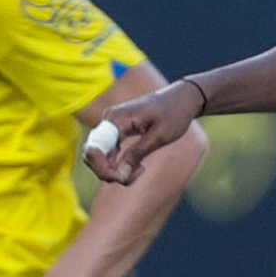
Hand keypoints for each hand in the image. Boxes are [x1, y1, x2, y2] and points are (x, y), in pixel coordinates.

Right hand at [85, 79, 203, 185]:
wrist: (182, 99)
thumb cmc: (174, 113)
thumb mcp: (159, 136)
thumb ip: (137, 154)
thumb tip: (120, 175)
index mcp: (116, 118)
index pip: (94, 150)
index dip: (105, 169)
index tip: (126, 177)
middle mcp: (108, 120)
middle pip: (93, 156)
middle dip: (111, 173)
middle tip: (137, 174)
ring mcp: (110, 126)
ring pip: (101, 158)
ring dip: (117, 171)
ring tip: (141, 169)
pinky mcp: (115, 131)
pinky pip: (109, 154)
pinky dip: (120, 165)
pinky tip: (140, 166)